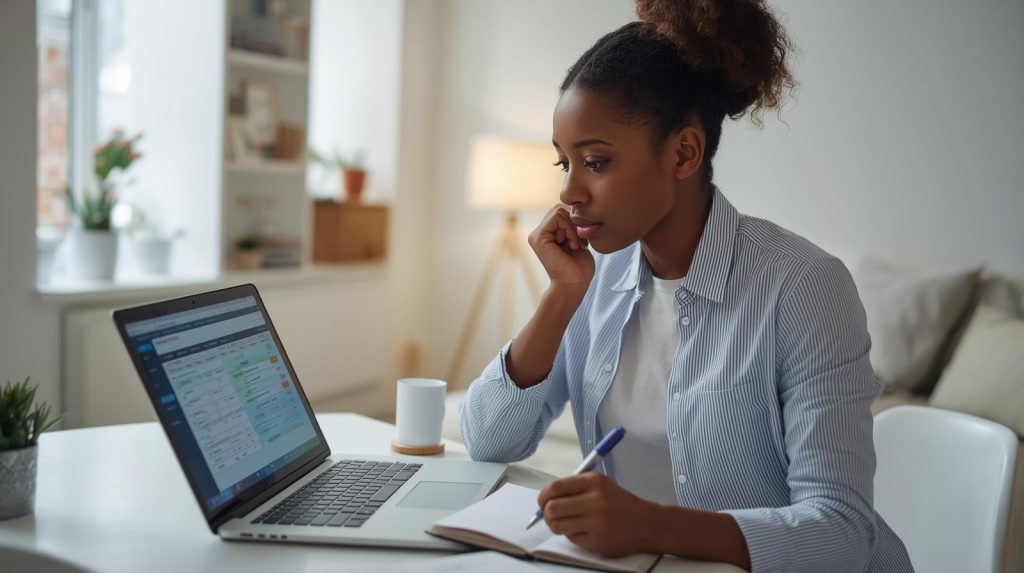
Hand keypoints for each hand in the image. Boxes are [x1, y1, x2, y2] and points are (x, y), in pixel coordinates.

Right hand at [528, 205, 594, 291]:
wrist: (574, 285)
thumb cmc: (579, 268)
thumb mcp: (578, 240)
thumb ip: (573, 225)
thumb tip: (576, 209)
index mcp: (548, 233)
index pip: (562, 211)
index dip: (576, 220)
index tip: (582, 239)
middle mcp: (540, 233)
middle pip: (560, 208)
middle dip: (574, 222)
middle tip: (580, 241)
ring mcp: (537, 235)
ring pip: (558, 211)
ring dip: (573, 227)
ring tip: (576, 244)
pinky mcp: (537, 238)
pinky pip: (556, 217)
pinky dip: (569, 229)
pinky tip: (572, 244)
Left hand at [538, 472, 662, 556]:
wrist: (647, 523)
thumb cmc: (619, 503)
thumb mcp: (600, 485)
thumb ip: (574, 488)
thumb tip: (545, 498)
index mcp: (593, 482)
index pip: (555, 488)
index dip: (543, 496)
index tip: (542, 501)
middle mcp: (595, 500)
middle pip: (552, 508)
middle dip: (546, 513)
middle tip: (551, 515)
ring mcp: (596, 522)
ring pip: (557, 525)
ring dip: (556, 526)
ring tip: (566, 523)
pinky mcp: (597, 541)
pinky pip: (571, 538)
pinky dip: (573, 535)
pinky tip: (585, 531)